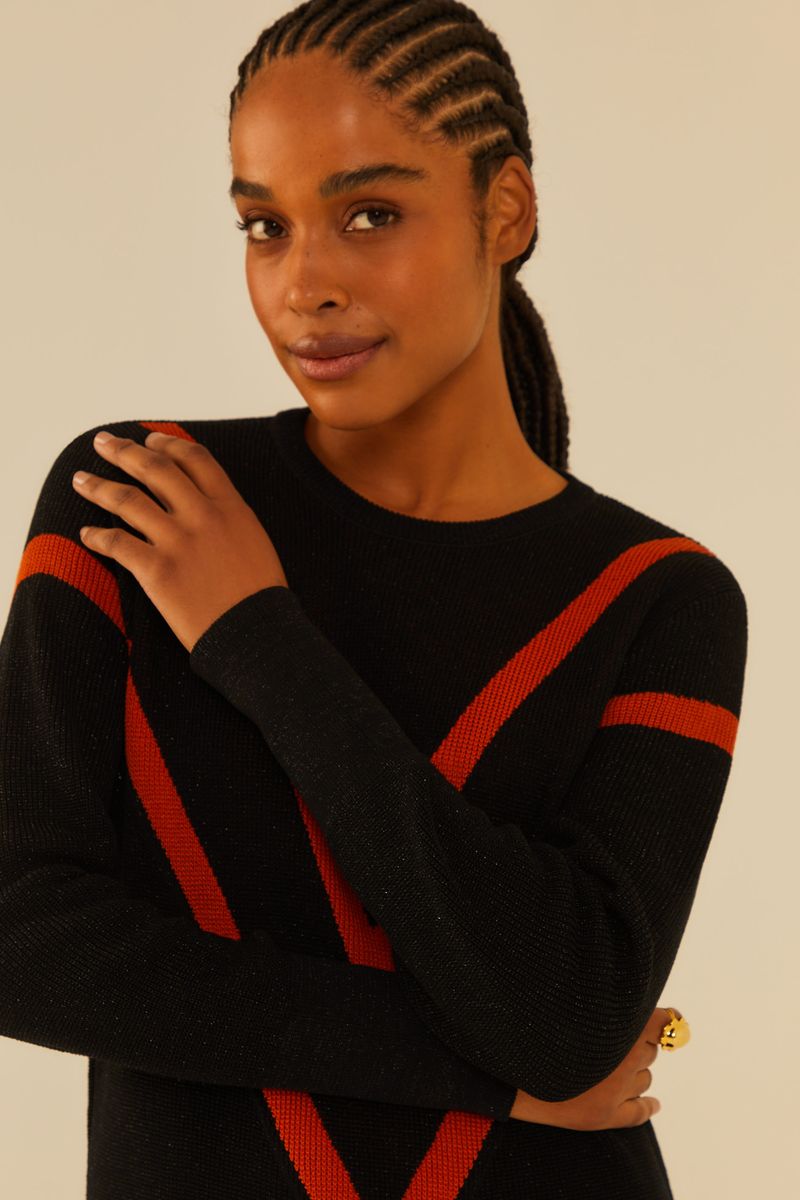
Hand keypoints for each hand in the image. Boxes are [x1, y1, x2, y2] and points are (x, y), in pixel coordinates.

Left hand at [72, 430, 288, 652]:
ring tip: (80, 480)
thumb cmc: (259, 595)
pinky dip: (97, 537)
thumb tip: (204, 504)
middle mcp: (202, 516)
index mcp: (230, 506)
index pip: (194, 458)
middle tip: (103, 442)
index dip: (166, 444)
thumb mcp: (254, 540)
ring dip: (98, 486)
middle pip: (155, 469)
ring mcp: (178, 542)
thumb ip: (228, 516)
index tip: (148, 440)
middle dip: (124, 451)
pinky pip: (117, 544)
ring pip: (127, 500)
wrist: (255, 633)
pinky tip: (86, 534)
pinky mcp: (157, 571)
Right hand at [508, 1005, 674, 1129]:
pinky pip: (640, 1112)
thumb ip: (604, 1007)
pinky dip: (648, 1105)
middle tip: (613, 1040)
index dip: (663, 1019)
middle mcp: (622, 1060)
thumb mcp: (571, 1010)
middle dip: (638, 1044)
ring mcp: (616, 1091)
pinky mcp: (607, 1117)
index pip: (659, 1022)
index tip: (666, 1017)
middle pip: (649, 1050)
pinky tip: (652, 1103)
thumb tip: (644, 1008)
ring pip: (645, 1078)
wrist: (511, 1073)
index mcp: (616, 1029)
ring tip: (608, 1066)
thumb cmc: (539, 1033)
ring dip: (635, 1071)